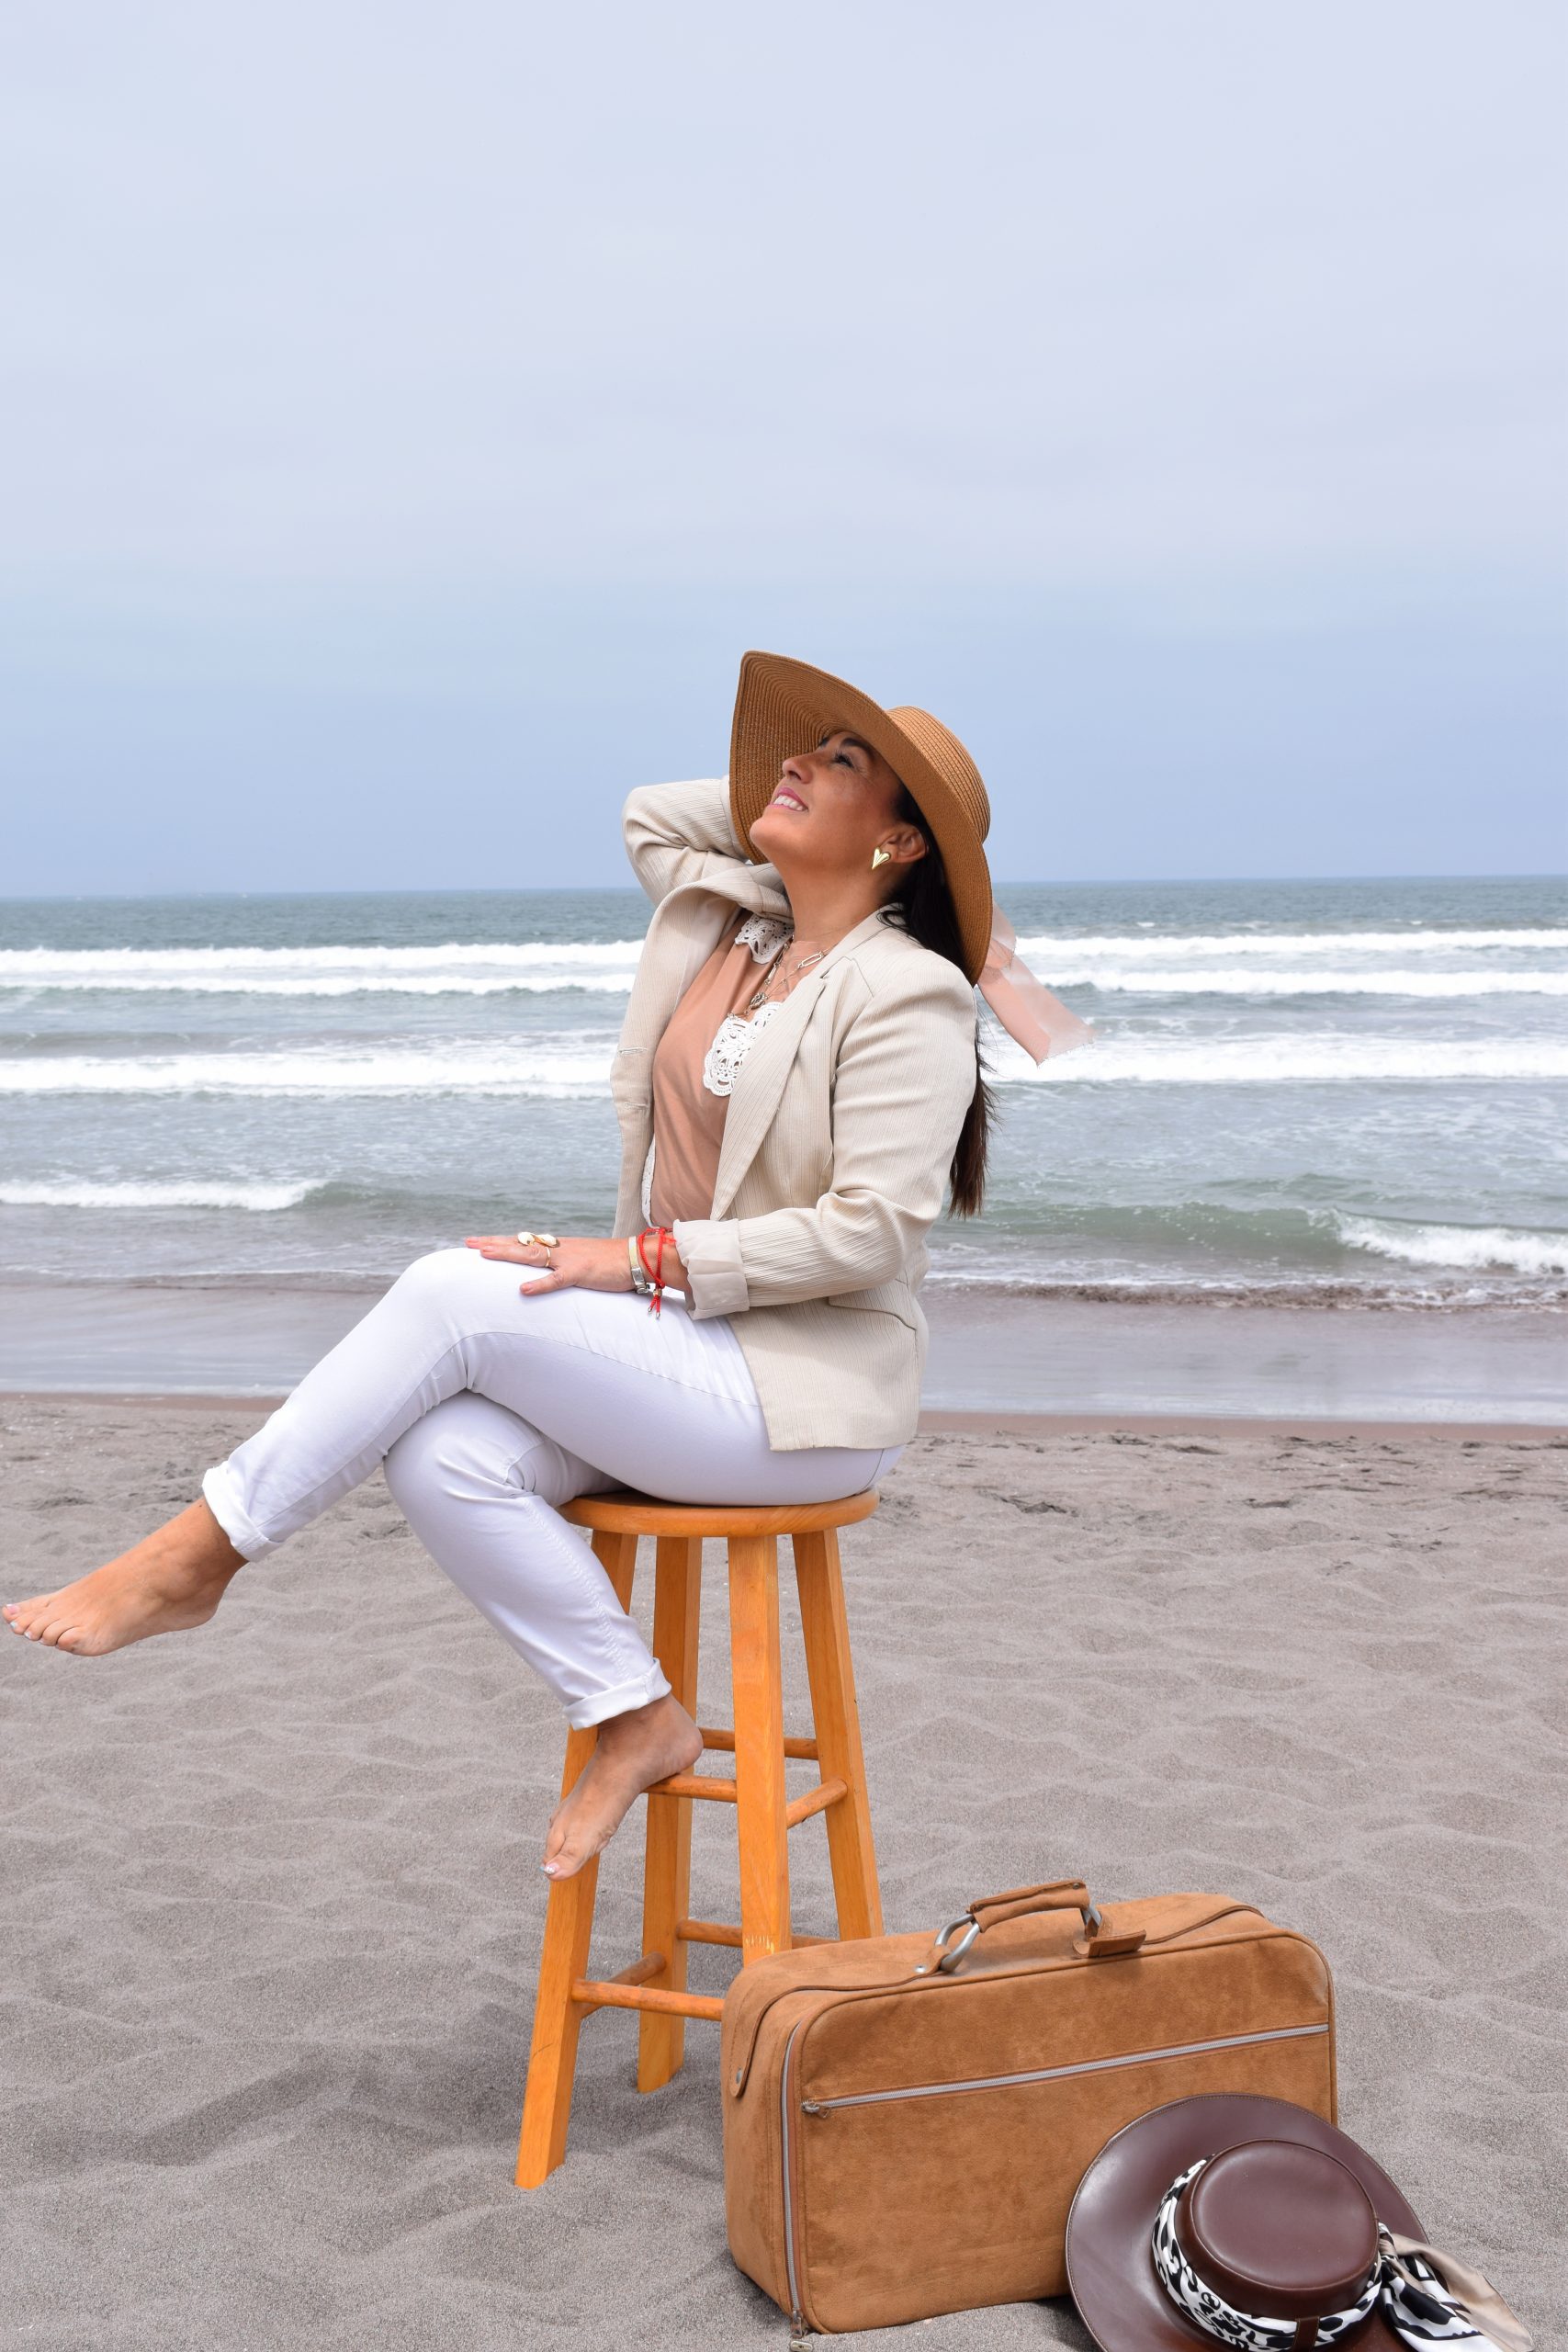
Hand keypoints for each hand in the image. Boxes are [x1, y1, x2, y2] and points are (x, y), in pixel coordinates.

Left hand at [462, 1231, 687, 1297]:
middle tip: (468, 1243)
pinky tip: (523, 1289)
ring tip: (483, 1254)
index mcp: (562, 1248)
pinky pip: (558, 1280)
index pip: (526, 1243)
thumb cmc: (616, 1263)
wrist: (643, 1257)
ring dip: (507, 1255)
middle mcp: (561, 1249)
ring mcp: (571, 1260)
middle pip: (521, 1245)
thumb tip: (548, 1277)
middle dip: (494, 1244)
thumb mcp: (586, 1262)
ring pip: (532, 1256)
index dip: (502, 1242)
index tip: (479, 1242)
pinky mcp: (583, 1273)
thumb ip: (566, 1268)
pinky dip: (540, 1284)